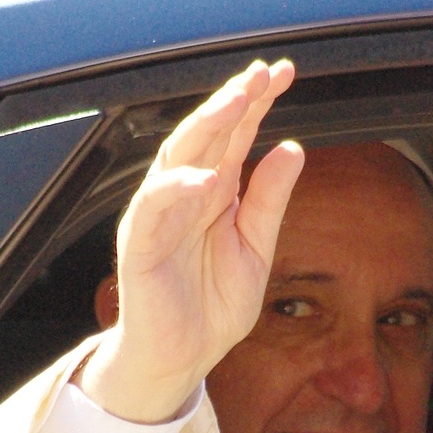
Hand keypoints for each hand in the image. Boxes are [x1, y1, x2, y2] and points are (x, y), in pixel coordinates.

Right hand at [80, 59, 301, 421]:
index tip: (283, 72)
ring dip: (205, 126)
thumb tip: (293, 148)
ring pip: (177, 157)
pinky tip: (206, 176)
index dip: (256, 102)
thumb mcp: (256, 250)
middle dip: (232, 101)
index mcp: (213, 191)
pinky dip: (177, 188)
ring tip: (236, 101)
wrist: (179, 360)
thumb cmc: (211, 307)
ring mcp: (159, 215)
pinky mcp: (140, 244)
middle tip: (261, 75)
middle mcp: (184, 194)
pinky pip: (154, 207)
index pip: (234, 135)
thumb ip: (270, 201)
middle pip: (205, 134)